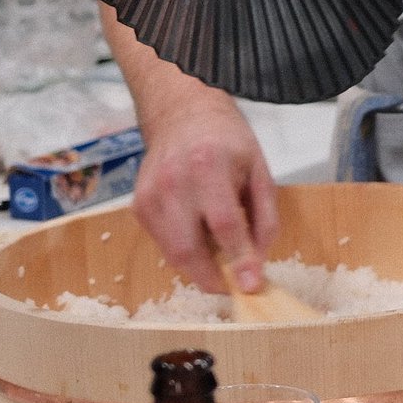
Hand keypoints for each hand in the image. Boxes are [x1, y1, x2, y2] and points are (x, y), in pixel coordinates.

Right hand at [133, 91, 280, 294]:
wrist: (182, 114)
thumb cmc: (228, 140)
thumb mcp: (260, 170)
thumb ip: (264, 217)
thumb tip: (258, 261)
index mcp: (208, 166)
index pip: (224, 224)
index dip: (239, 259)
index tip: (251, 286)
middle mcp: (173, 182)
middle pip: (188, 248)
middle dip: (211, 278)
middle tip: (232, 288)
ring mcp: (149, 195)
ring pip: (171, 252)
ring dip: (197, 269)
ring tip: (219, 267)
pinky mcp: (138, 206)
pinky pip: (162, 242)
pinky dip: (183, 252)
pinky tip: (199, 241)